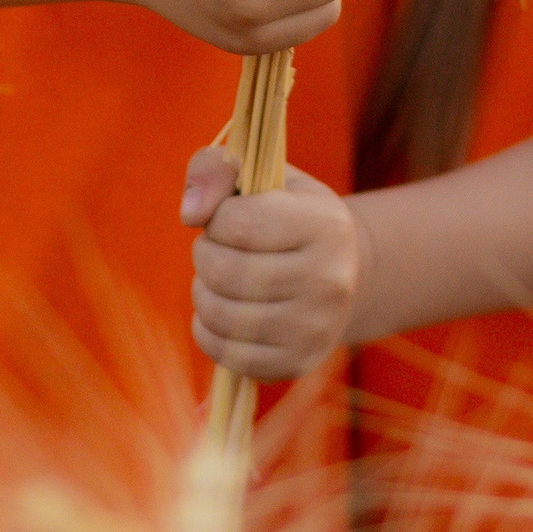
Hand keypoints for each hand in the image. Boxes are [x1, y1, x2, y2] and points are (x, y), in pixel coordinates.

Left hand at [181, 145, 368, 378]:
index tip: (229, 217)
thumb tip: (189, 212)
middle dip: (205, 256)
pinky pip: (226, 353)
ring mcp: (316, 328)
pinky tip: (224, 311)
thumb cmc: (289, 215)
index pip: (240, 223)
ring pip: (220, 315)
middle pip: (225, 272)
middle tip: (218, 249)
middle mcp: (330, 280)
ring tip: (220, 279)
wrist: (342, 274)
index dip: (217, 218)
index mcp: (325, 224)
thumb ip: (217, 169)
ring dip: (203, 293)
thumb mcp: (263, 175)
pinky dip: (208, 330)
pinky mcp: (298, 362)